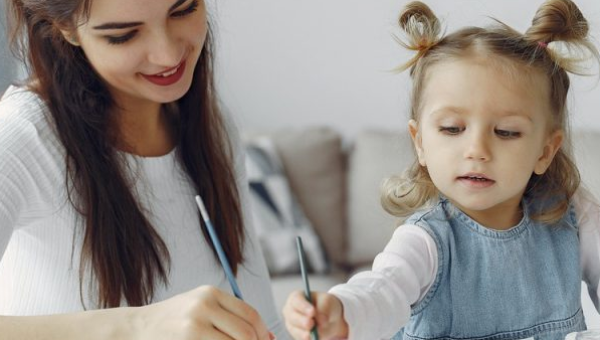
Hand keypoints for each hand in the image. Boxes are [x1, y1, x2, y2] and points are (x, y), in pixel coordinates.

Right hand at [129, 286, 274, 339]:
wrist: (137, 328)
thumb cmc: (173, 322)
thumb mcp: (200, 308)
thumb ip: (229, 317)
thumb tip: (267, 337)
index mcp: (211, 293)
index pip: (250, 314)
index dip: (262, 334)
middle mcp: (205, 304)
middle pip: (247, 332)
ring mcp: (195, 323)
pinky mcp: (189, 338)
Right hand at [282, 290, 347, 339]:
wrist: (330, 318)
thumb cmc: (325, 305)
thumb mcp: (327, 301)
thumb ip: (323, 307)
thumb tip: (320, 320)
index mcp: (296, 297)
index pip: (296, 300)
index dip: (303, 306)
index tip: (312, 312)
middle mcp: (290, 310)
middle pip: (292, 316)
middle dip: (302, 321)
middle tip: (311, 323)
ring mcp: (291, 324)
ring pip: (294, 329)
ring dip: (303, 332)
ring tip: (312, 334)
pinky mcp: (296, 335)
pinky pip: (299, 338)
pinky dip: (306, 338)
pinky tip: (312, 338)